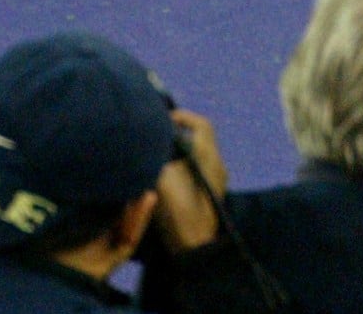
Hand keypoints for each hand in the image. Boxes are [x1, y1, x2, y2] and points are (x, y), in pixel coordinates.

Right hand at [151, 110, 224, 251]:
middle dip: (176, 136)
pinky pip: (193, 175)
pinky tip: (159, 180)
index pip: (201, 125)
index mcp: (209, 155)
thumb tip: (146, 142)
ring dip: (176, 155)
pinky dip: (178, 172)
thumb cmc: (181, 208)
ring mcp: (215, 183)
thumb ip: (155, 155)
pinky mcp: (207, 199)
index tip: (162, 119)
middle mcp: (216, 165)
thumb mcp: (162, 176)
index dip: (182, 117)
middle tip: (153, 139)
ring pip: (195, 159)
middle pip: (198, 141)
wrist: (194, 246)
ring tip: (152, 158)